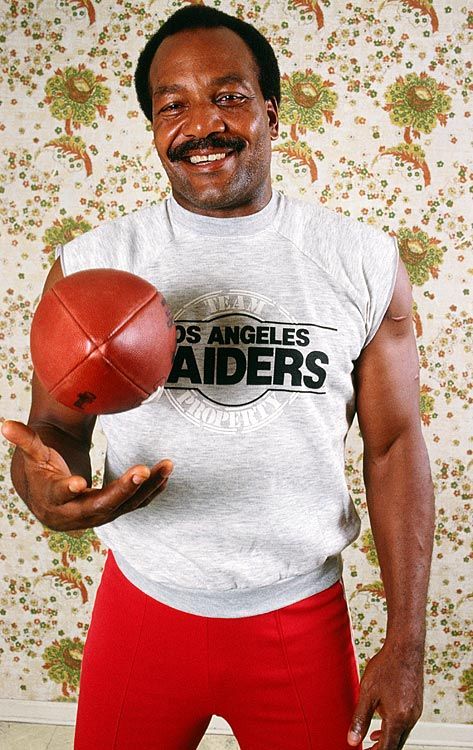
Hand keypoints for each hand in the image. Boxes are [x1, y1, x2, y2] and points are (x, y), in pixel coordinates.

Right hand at [2, 420, 172, 530]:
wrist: (49, 492)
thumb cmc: (41, 468)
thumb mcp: (33, 453)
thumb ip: (25, 440)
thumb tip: (5, 424)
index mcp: (52, 500)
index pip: (61, 497)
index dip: (68, 490)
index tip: (78, 482)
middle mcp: (76, 514)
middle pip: (102, 505)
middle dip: (124, 488)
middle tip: (143, 468)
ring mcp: (97, 516)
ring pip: (125, 505)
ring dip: (148, 487)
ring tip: (167, 465)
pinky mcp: (112, 512)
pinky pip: (134, 504)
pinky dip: (151, 492)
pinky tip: (165, 476)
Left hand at [347, 640, 423, 749]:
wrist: (405, 648)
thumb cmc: (385, 667)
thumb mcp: (367, 693)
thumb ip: (360, 719)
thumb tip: (352, 740)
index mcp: (398, 718)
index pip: (387, 748)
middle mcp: (410, 718)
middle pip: (396, 744)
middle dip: (382, 748)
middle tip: (367, 749)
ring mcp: (416, 712)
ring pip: (402, 733)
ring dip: (388, 738)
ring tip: (373, 737)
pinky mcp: (417, 704)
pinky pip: (406, 723)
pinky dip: (395, 727)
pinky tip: (384, 720)